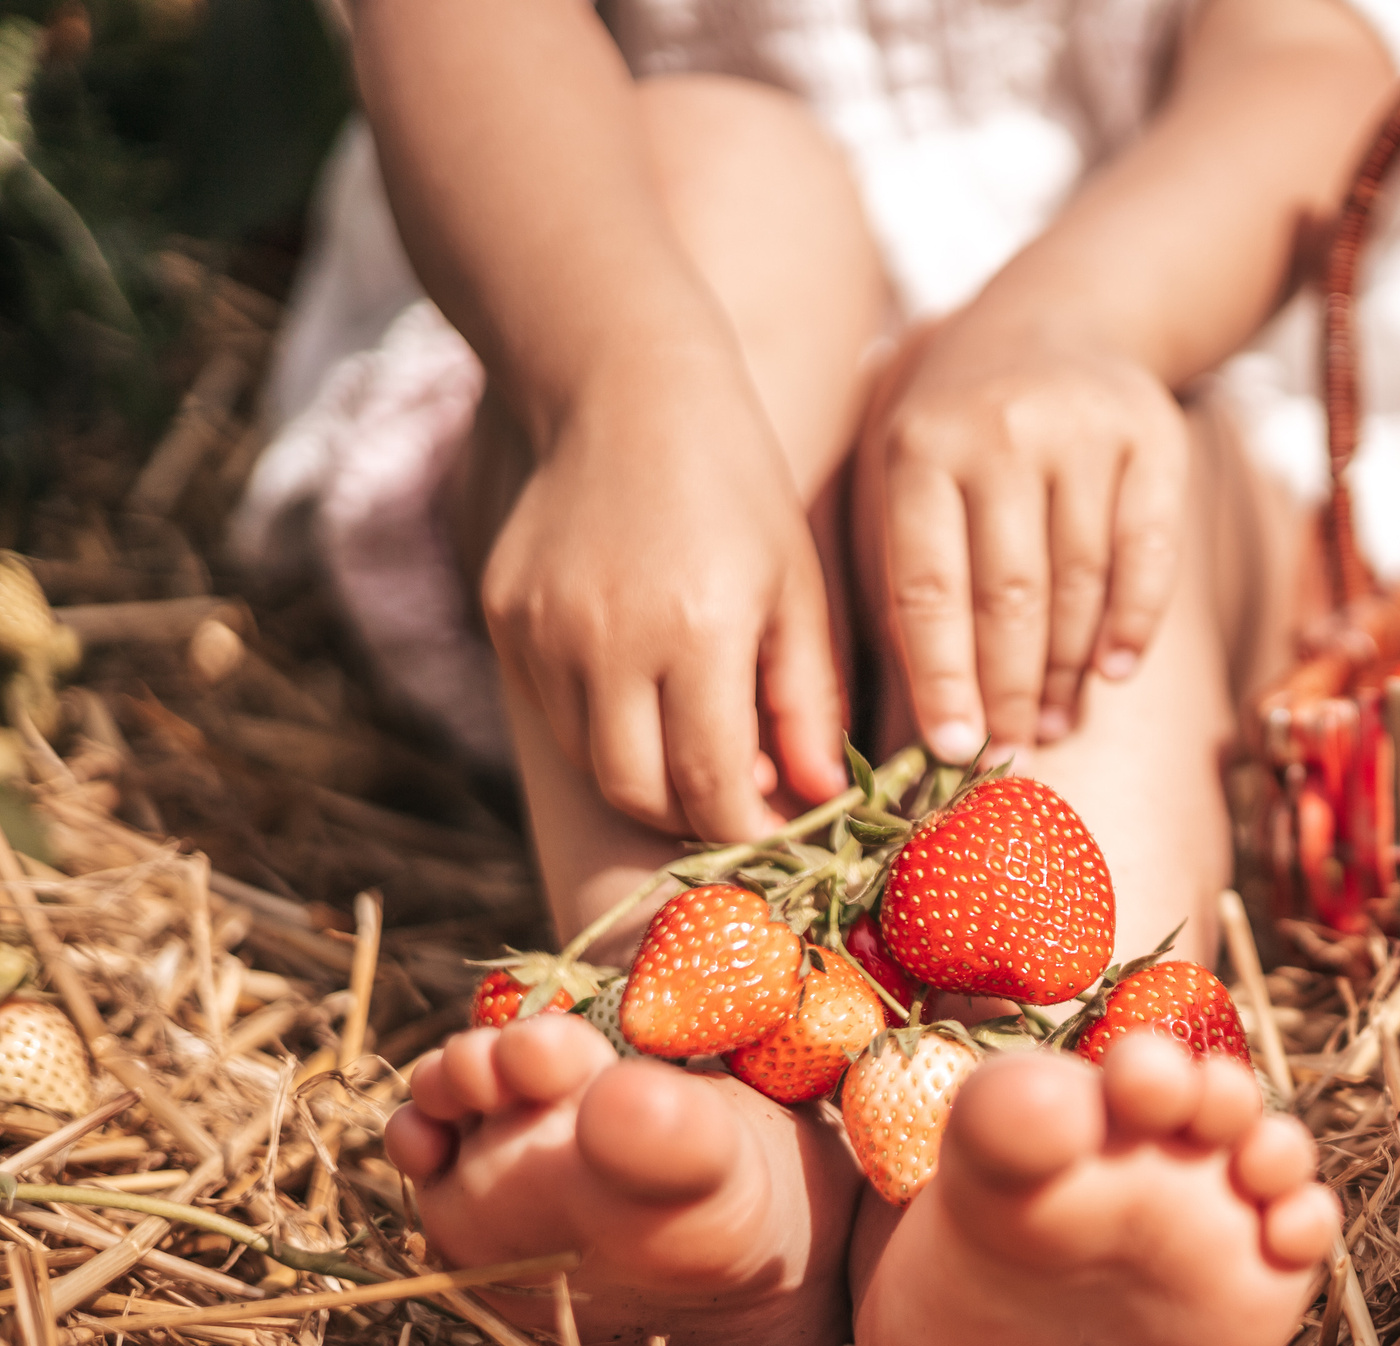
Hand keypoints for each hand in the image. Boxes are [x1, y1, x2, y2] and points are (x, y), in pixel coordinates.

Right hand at [479, 352, 848, 841]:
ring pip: (588, 763)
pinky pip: (552, 712)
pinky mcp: (502, 615)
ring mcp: (541, 630)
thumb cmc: (736, 487)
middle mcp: (606, 640)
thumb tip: (822, 797)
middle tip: (739, 800)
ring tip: (697, 743)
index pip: (713, 787)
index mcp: (697, 630)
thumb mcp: (797, 588)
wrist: (621, 387)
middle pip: (639, 794)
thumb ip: (808, 699)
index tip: (782, 828)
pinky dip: (601, 726)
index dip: (752, 829)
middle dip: (695, 818)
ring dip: (646, 776)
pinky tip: (644, 686)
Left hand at [863, 317, 1187, 759]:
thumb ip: (888, 578)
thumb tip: (888, 720)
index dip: (942, 677)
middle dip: (1010, 690)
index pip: (927, 584)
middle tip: (1010, 753)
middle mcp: (1000, 430)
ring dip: (1070, 672)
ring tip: (1055, 725)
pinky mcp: (1153, 436)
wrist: (1055, 317)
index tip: (952, 750)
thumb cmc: (957, 430)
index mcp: (919, 447)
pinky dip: (1134, 624)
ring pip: (1082, 582)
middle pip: (1011, 593)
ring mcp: (1083, 429)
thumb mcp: (897, 474)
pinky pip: (1150, 554)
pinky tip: (1113, 673)